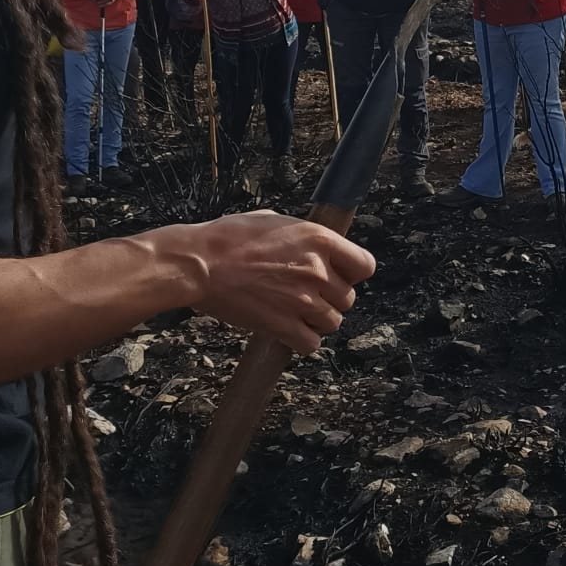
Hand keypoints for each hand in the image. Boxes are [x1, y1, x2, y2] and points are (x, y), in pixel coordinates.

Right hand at [181, 212, 372, 355]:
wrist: (201, 263)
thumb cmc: (230, 238)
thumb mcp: (275, 221)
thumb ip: (303, 236)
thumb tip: (312, 244)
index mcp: (320, 239)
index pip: (365, 265)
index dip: (353, 273)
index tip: (340, 275)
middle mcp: (318, 270)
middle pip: (348, 298)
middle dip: (330, 298)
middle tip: (306, 295)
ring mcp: (302, 299)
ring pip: (332, 322)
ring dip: (316, 321)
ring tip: (294, 312)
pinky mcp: (284, 325)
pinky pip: (311, 343)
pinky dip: (302, 341)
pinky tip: (287, 330)